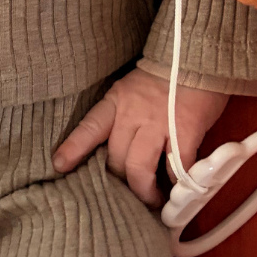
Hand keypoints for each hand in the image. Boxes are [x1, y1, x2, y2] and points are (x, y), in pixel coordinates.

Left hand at [51, 67, 229, 205]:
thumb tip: (119, 149)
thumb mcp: (132, 89)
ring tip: (152, 200)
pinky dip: (175, 183)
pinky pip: (176, 168)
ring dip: (144, 191)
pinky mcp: (185, 132)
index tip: (60, 165)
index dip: (74, 148)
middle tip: (130, 192)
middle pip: (116, 158)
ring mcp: (159, 124)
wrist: (196, 56)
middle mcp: (133, 114)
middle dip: (120, 180)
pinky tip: (176, 190)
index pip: (90, 126)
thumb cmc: (164, 75)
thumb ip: (124, 116)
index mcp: (117, 101)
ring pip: (140, 169)